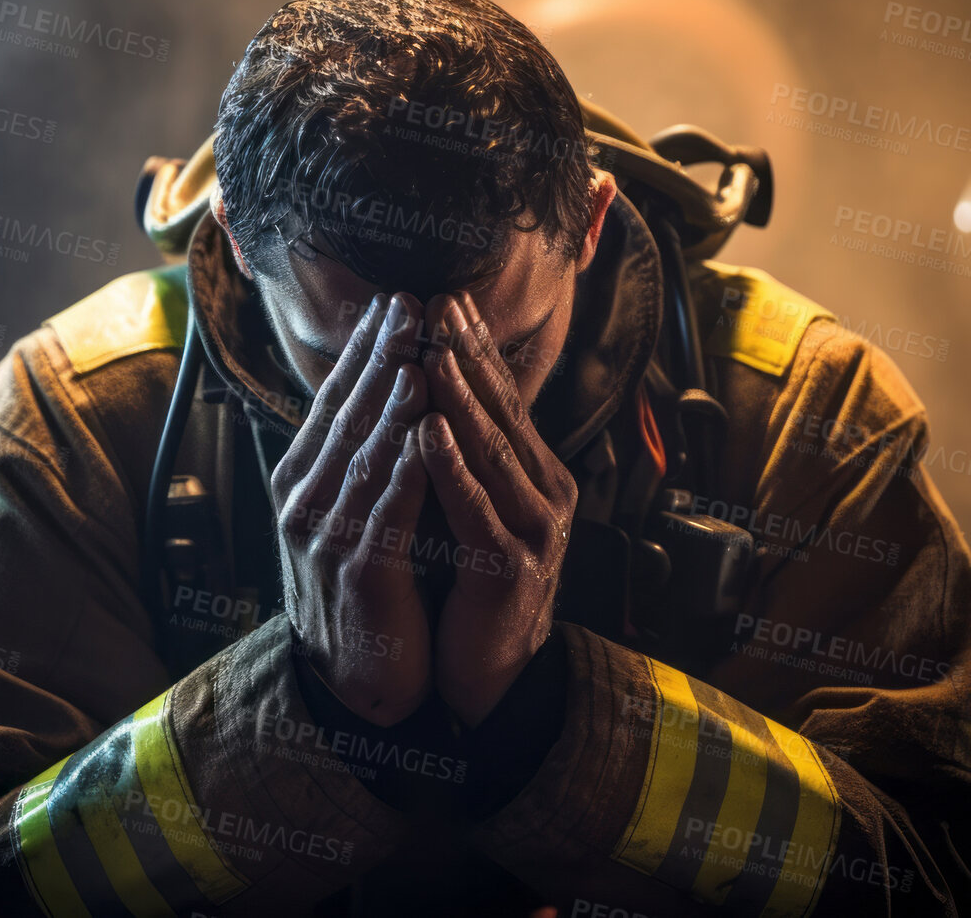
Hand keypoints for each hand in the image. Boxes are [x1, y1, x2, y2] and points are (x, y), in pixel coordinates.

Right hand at [271, 293, 435, 726]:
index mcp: (300, 480)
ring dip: (391, 405)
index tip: (393, 301)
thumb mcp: (348, 511)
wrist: (358, 678)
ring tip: (418, 357)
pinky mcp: (358, 572)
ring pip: (363, 457)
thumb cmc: (363, 586)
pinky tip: (426, 437)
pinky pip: (386, 511)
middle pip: (344, 416)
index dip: (362, 350)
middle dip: (378, 358)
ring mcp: (326, 536)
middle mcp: (302, 502)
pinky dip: (406, 471)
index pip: (333, 402)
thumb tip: (375, 388)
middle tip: (407, 305)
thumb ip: (356, 456)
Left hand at [420, 292, 577, 726]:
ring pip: (493, 451)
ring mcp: (534, 531)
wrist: (485, 674)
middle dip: (468, 354)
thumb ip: (461, 454)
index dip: (475, 346)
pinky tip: (427, 432)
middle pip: (503, 411)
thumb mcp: (469, 506)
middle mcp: (544, 493)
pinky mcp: (511, 569)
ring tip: (431, 352)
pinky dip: (450, 467)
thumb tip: (426, 387)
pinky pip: (476, 509)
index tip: (444, 297)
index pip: (503, 397)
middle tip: (439, 302)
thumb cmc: (467, 584)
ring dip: (460, 398)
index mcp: (533, 473)